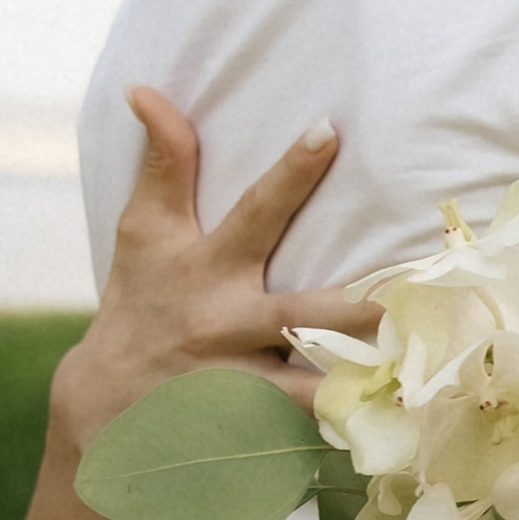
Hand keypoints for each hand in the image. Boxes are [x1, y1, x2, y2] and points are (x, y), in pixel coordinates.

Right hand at [47, 90, 372, 455]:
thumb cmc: (139, 302)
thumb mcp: (143, 232)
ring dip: (357, 384)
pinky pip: (307, 432)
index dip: (290, 171)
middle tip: (399, 302)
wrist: (104, 407)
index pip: (254, 211)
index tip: (328, 130)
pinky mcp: (255, 428)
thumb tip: (143, 87)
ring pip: (311, 388)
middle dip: (349, 312)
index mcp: (209, 267)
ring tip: (414, 379)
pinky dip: (344, 432)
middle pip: (299, 316)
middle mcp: (228, 325)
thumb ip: (163, 161)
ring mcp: (244, 383)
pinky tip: (390, 429)